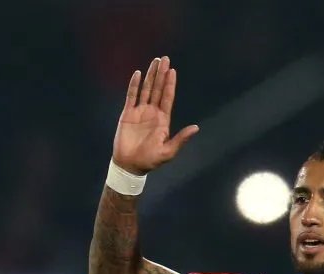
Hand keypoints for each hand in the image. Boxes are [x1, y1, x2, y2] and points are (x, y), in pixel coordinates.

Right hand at [112, 56, 198, 174]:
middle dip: (161, 74)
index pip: (167, 97)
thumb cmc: (150, 160)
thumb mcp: (168, 152)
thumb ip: (180, 139)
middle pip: (157, 89)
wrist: (130, 165)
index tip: (173, 70)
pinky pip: (131, 96)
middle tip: (164, 58)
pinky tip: (138, 74)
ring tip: (154, 61)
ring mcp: (140, 112)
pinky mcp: (127, 114)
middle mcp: (152, 112)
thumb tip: (196, 128)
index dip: (170, 84)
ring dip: (150, 75)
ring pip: (146, 89)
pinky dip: (134, 85)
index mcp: (163, 119)